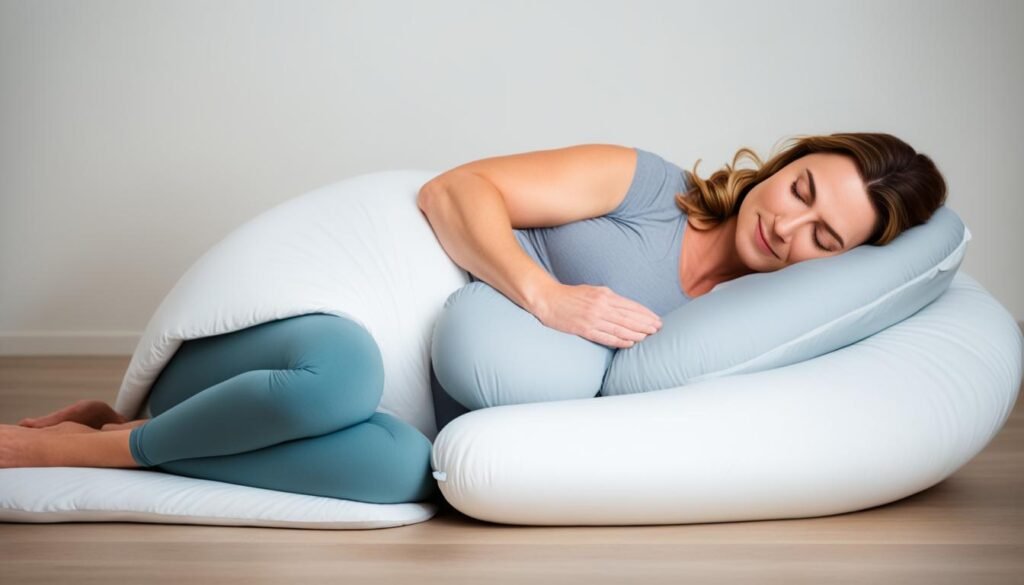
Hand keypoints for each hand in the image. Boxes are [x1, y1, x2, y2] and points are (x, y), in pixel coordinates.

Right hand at [532, 283, 662, 348]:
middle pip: (629, 317)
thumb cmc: (570, 295)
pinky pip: (606, 337)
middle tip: (658, 329)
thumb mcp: (592, 291)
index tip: (656, 319)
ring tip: (648, 337)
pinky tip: (630, 343)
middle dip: (645, 324)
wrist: (548, 299)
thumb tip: (625, 308)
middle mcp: (601, 306)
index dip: (645, 313)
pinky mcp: (584, 329)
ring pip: (620, 328)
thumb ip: (609, 298)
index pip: (630, 306)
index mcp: (605, 295)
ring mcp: (593, 318)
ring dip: (636, 333)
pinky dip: (620, 341)